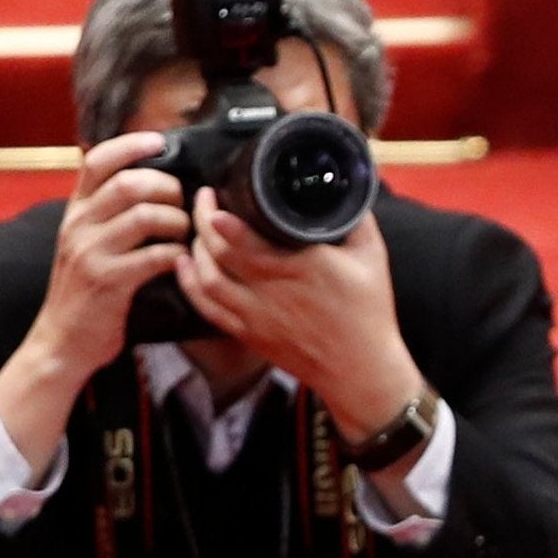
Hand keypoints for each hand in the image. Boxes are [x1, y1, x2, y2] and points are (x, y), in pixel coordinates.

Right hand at [0, 131, 188, 469]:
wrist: (61, 342)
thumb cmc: (86, 291)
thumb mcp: (87, 243)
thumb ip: (108, 213)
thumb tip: (149, 181)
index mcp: (76, 211)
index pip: (97, 160)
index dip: (131, 144)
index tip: (160, 141)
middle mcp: (79, 226)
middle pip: (129, 183)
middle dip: (167, 187)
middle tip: (183, 203)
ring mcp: (90, 253)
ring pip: (144, 215)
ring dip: (176, 221)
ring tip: (183, 234)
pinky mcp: (107, 282)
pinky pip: (152, 256)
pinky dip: (175, 255)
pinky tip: (180, 261)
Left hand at [177, 190, 425, 443]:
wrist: (359, 370)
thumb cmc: (369, 312)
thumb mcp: (372, 257)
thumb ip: (356, 219)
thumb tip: (346, 187)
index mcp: (302, 266)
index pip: (247, 239)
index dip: (220, 218)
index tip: (214, 197)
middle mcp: (272, 291)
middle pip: (218, 253)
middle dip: (202, 222)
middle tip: (203, 199)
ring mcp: (256, 316)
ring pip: (206, 280)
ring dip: (194, 251)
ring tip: (197, 230)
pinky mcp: (249, 334)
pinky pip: (207, 308)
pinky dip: (189, 284)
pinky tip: (184, 265)